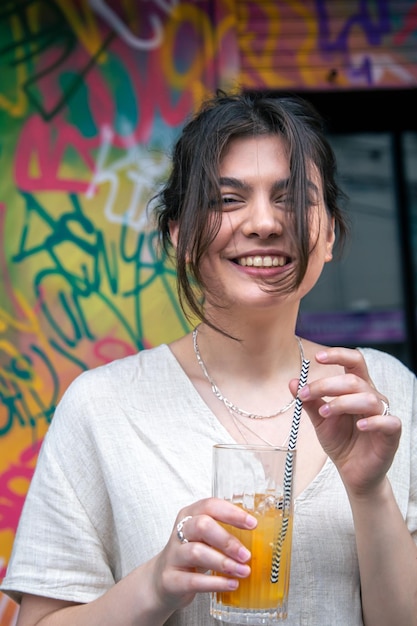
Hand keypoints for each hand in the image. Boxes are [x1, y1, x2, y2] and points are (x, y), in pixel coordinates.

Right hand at [149, 497, 255, 613]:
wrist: (163, 580)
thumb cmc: (191, 554)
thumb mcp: (205, 537)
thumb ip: (225, 532)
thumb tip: (262, 536)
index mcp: (190, 515)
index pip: (210, 505)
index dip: (232, 513)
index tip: (252, 524)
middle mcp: (179, 532)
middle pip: (202, 526)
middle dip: (227, 540)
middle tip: (246, 554)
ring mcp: (173, 555)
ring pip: (196, 552)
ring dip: (224, 562)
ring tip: (243, 571)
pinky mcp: (171, 579)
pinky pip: (193, 580)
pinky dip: (215, 583)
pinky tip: (231, 584)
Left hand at [289, 347, 401, 495]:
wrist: (352, 472)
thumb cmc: (341, 441)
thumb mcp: (320, 420)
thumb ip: (309, 402)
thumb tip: (293, 382)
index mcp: (357, 389)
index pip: (354, 362)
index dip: (339, 355)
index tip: (317, 357)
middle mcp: (372, 397)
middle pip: (354, 380)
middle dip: (327, 384)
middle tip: (306, 395)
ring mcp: (383, 414)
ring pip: (368, 398)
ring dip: (342, 402)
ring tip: (325, 412)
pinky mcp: (391, 434)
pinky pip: (388, 422)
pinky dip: (374, 422)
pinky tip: (359, 427)